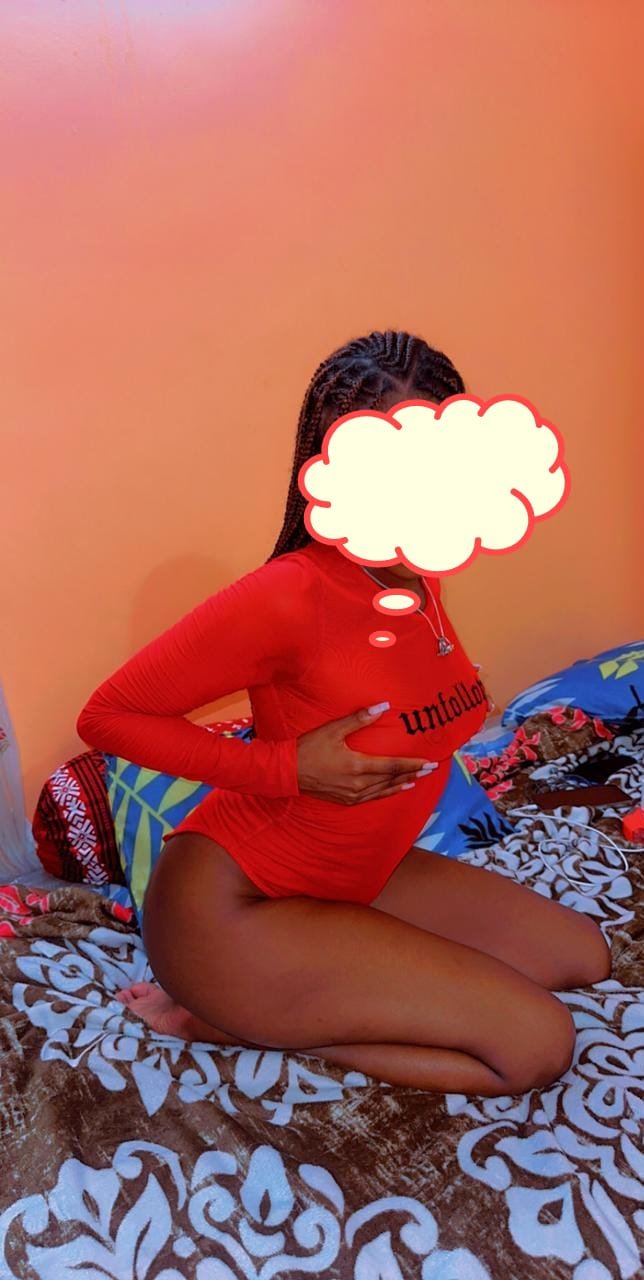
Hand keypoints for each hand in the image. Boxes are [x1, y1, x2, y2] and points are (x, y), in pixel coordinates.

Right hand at [296, 703, 437, 804]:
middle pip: (391, 778)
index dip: (411, 763)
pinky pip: (372, 797)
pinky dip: (386, 793)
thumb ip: (359, 718)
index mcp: (357, 765)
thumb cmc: (308, 748)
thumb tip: (383, 706)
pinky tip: (395, 789)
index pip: (391, 765)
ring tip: (417, 779)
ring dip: (401, 783)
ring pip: (383, 790)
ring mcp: (351, 794)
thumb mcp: (333, 730)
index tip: (429, 761)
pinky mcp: (345, 800)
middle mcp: (357, 783)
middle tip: (431, 769)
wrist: (287, 772)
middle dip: (412, 773)